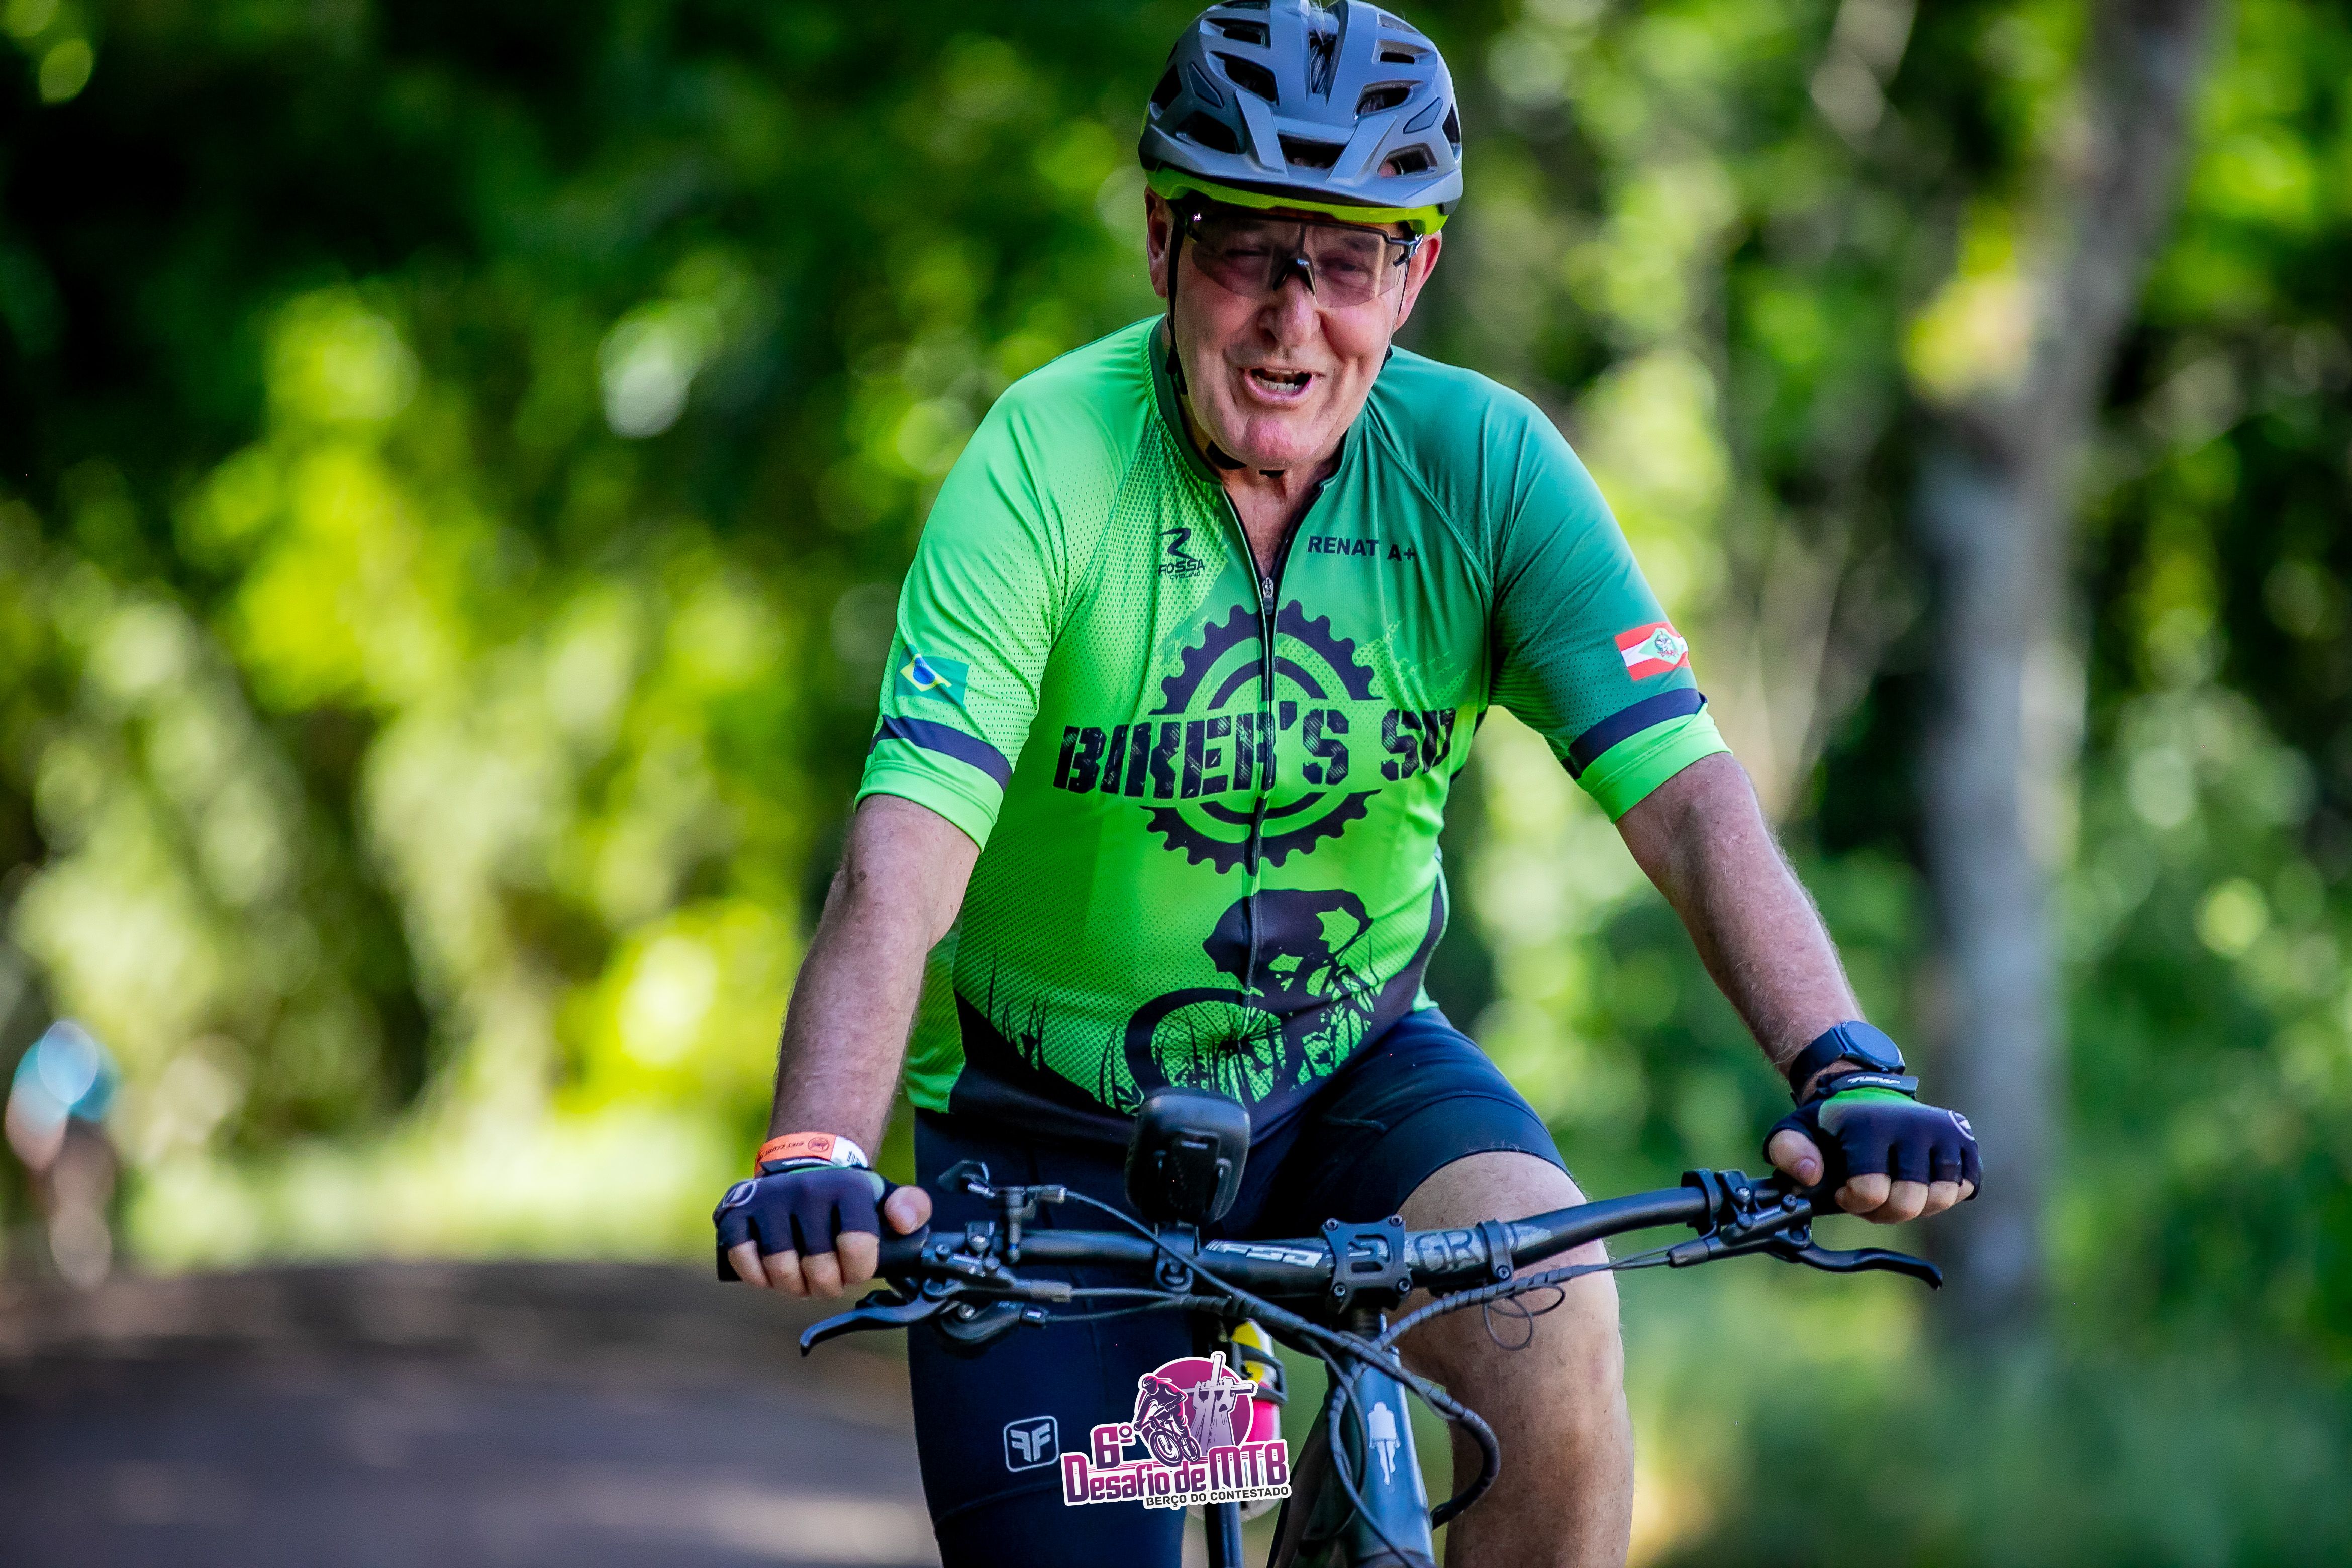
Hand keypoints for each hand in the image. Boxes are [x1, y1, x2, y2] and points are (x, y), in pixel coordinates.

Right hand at [715, 1169, 933, 1297]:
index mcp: (849, 1188)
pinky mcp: (738, 1209)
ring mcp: (770, 1198)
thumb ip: (913, 1209)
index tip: (855, 1268)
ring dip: (793, 1286)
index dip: (858, 1271)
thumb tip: (901, 1223)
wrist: (806, 1166)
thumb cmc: (849, 1198)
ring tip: (802, 1276)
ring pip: (780, 1270)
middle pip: (818, 1269)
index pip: (857, 1248)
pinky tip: (771, 1269)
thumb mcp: (889, 1197)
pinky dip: (757, 1275)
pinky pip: (743, 1259)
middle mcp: (808, 1189)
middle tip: (828, 1278)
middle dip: (826, 1286)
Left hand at [1766, 1083, 1979, 1224]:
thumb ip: (1788, 1153)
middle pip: (1909, 1202)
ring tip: (1894, 1189)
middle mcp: (1913, 1124)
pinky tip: (1920, 1181)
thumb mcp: (1793, 1132)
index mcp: (1870, 1125)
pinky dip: (1943, 1193)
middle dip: (1885, 1211)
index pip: (1871, 1192)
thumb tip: (1811, 1175)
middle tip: (1870, 1195)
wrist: (1863, 1091)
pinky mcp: (1964, 1136)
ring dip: (1916, 1205)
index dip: (1854, 1203)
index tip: (1843, 1191)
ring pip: (1942, 1198)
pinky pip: (1966, 1186)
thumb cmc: (1830, 1124)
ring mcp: (1943, 1130)